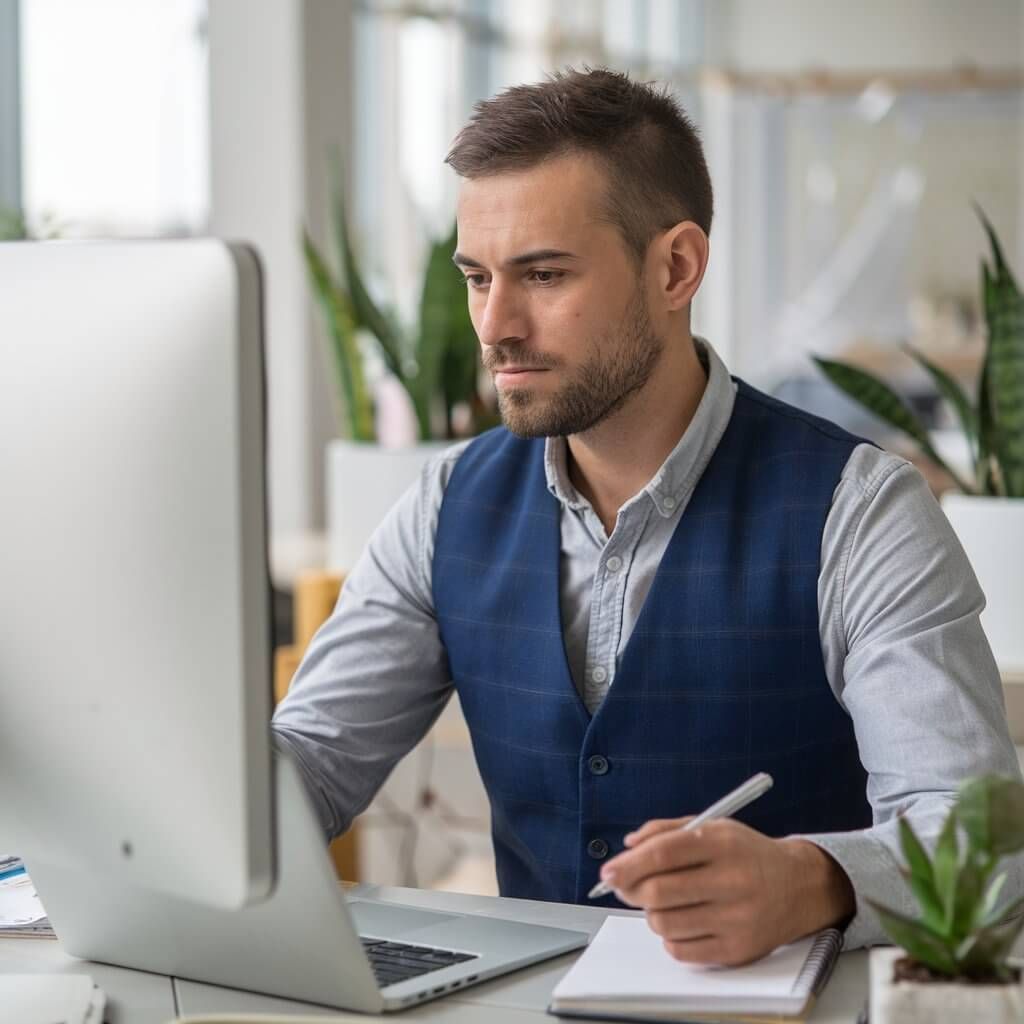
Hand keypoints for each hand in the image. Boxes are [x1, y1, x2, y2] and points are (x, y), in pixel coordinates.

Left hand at [598, 817, 854, 965]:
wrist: (798, 886)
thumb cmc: (745, 853)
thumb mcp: (712, 826)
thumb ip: (666, 831)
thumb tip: (628, 847)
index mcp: (721, 843)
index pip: (663, 854)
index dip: (628, 864)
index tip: (608, 872)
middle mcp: (731, 881)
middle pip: (658, 892)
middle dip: (632, 890)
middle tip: (627, 887)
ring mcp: (737, 919)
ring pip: (664, 924)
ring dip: (652, 914)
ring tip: (666, 902)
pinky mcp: (738, 951)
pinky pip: (681, 950)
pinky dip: (671, 937)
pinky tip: (685, 921)